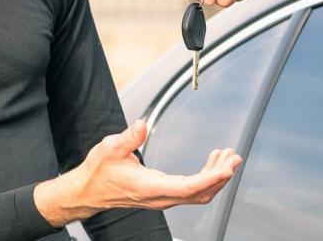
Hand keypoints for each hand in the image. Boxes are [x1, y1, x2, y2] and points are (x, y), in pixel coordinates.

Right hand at [34, 120, 241, 225]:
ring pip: (199, 194)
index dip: (211, 178)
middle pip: (200, 193)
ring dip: (216, 177)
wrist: (88, 191)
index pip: (189, 188)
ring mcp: (163, 198)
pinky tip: (211, 162)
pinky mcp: (163, 194)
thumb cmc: (98, 172)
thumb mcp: (110, 149)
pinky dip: (206, 177)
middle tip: (234, 157)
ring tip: (227, 157)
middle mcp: (160, 197)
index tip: (227, 167)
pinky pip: (191, 190)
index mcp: (150, 187)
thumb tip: (142, 124)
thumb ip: (128, 138)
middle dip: (221, 176)